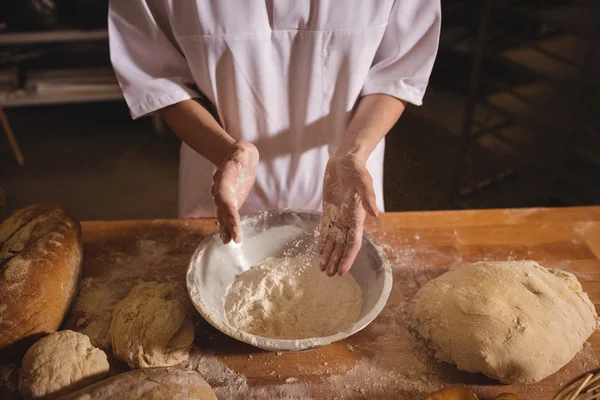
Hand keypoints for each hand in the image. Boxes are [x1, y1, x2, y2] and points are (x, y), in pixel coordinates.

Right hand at [211, 140, 258, 243]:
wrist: (237, 158)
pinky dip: (229, 227)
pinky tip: (231, 239)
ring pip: (223, 215)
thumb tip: (240, 151)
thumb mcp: (241, 150)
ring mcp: (225, 198)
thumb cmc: (240, 154)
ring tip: (229, 242)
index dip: (227, 210)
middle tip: (233, 239)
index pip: (224, 197)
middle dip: (227, 224)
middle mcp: (221, 191)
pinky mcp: (231, 203)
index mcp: (223, 180)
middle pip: (222, 210)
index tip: (233, 222)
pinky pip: (228, 216)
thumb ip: (240, 152)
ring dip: (226, 229)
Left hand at [319, 152, 377, 275]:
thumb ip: (368, 196)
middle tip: (328, 275)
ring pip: (333, 241)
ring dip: (328, 255)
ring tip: (322, 268)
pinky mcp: (329, 210)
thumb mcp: (362, 179)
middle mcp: (348, 219)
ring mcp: (338, 216)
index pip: (353, 243)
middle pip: (342, 246)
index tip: (341, 271)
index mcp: (357, 216)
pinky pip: (325, 229)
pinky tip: (319, 251)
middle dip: (336, 260)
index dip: (347, 258)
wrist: (346, 158)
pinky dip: (323, 241)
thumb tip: (376, 214)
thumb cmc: (356, 167)